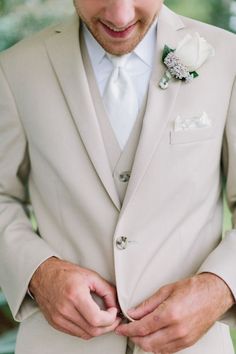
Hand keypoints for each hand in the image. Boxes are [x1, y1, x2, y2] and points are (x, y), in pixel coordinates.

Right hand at [29, 257, 120, 338]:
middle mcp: (65, 309)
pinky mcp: (55, 323)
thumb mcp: (90, 276)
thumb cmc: (64, 273)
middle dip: (108, 327)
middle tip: (114, 318)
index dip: (110, 319)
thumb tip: (116, 304)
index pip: (96, 319)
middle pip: (93, 330)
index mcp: (75, 295)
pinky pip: (76, 333)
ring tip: (104, 319)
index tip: (114, 312)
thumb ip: (107, 290)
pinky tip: (91, 320)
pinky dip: (87, 329)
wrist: (42, 275)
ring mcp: (59, 318)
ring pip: (85, 334)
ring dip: (99, 330)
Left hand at [116, 273, 233, 352]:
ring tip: (138, 333)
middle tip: (127, 330)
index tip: (121, 328)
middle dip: (133, 338)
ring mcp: (184, 338)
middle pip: (147, 342)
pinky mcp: (188, 342)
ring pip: (156, 349)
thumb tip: (133, 313)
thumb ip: (147, 304)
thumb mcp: (166, 290)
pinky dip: (156, 347)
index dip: (128, 329)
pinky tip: (152, 338)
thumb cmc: (194, 289)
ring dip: (144, 343)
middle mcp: (177, 329)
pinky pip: (168, 350)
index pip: (142, 328)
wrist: (213, 294)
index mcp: (170, 313)